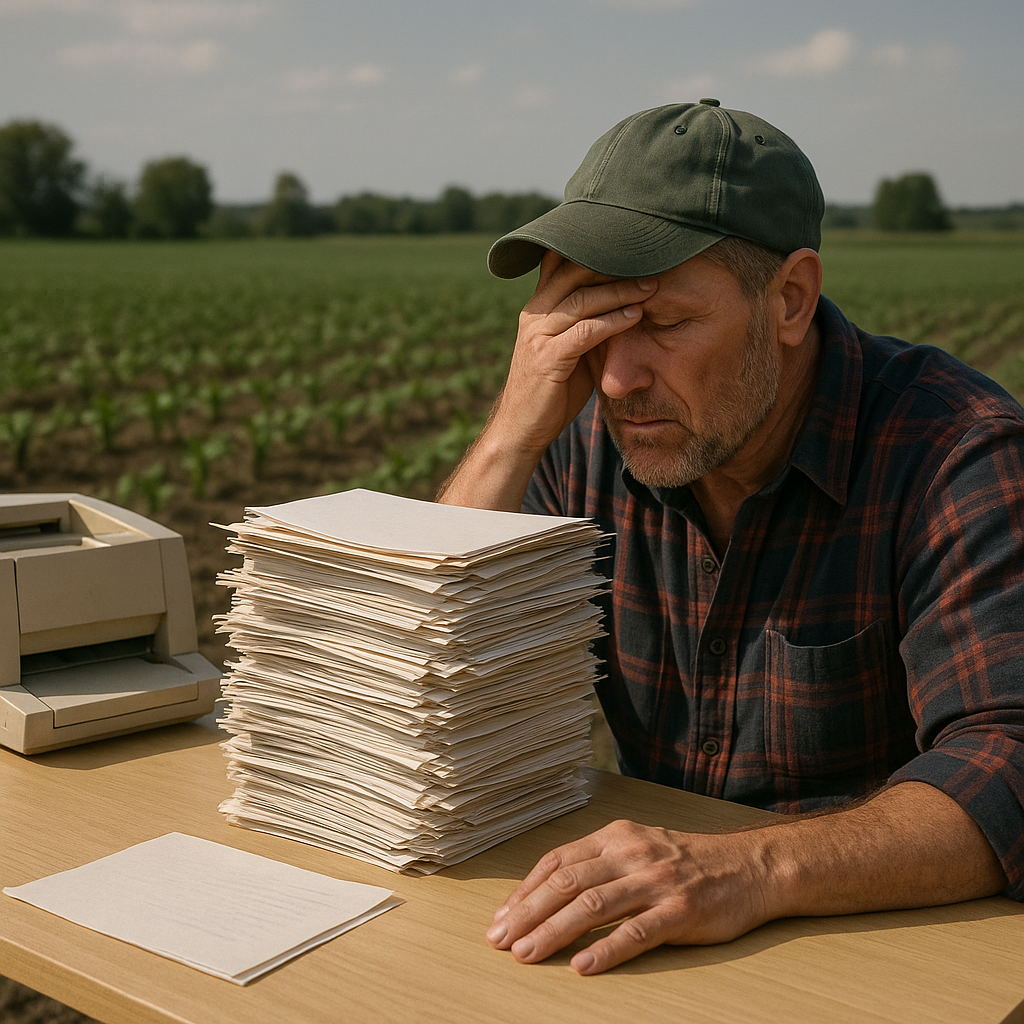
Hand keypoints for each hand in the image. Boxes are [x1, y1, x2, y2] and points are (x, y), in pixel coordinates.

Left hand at [485, 819, 772, 974]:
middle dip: (528, 913)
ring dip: (554, 932)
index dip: (525, 891)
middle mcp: (631, 854)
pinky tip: (582, 966)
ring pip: (593, 906)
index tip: (500, 918)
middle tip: (501, 941)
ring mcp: (656, 881)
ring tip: (528, 954)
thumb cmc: (684, 861)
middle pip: (567, 883)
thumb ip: (597, 865)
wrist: (748, 865)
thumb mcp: (637, 847)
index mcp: (615, 836)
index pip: (557, 862)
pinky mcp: (680, 910)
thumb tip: (545, 895)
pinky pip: (637, 931)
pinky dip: (606, 949)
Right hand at [491, 252, 656, 456]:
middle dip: (613, 266)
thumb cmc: (550, 392)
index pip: (561, 266)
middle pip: (574, 275)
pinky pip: (585, 331)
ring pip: (582, 300)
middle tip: (649, 263)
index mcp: (536, 309)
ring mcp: (537, 336)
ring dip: (620, 292)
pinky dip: (613, 322)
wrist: (521, 429)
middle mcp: (533, 316)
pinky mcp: (547, 358)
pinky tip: (635, 317)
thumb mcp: (567, 351)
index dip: (593, 253)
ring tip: (650, 287)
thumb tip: (621, 307)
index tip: (630, 250)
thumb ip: (584, 326)